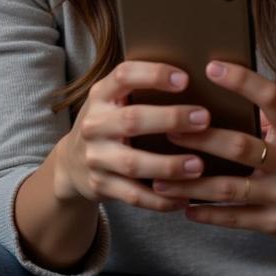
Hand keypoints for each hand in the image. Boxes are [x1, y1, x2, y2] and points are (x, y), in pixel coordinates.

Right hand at [55, 60, 212, 211]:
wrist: (71, 163)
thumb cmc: (108, 122)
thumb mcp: (113, 99)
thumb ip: (140, 87)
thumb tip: (198, 76)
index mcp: (101, 94)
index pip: (124, 76)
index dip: (154, 75)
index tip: (185, 79)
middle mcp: (95, 124)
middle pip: (133, 120)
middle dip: (171, 119)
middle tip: (204, 119)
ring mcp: (96, 157)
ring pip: (134, 163)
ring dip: (169, 165)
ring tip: (198, 165)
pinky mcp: (100, 185)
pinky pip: (133, 196)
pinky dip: (160, 200)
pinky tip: (184, 198)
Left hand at [152, 60, 275, 242]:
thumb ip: (266, 116)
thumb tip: (219, 91)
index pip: (270, 97)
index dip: (242, 80)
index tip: (211, 67)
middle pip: (240, 146)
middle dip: (202, 139)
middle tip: (168, 130)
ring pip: (229, 188)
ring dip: (191, 184)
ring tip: (160, 178)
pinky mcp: (275, 223)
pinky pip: (233, 217)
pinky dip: (206, 212)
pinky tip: (183, 206)